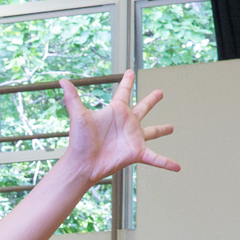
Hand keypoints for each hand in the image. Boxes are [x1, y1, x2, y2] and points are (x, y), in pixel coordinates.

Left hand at [59, 69, 177, 185]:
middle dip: (151, 100)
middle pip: (142, 108)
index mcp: (115, 112)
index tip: (131, 72)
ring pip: (152, 131)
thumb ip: (72, 97)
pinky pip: (155, 158)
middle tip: (159, 93)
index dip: (127, 82)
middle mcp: (126, 123)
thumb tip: (62, 80)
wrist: (82, 163)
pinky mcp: (136, 153)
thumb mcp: (78, 116)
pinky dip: (166, 163)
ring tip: (171, 128)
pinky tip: (177, 167)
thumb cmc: (79, 141)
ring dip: (161, 130)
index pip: (124, 92)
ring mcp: (133, 138)